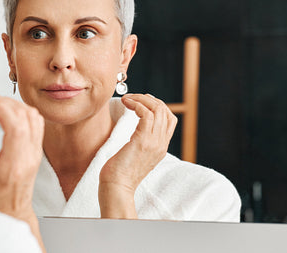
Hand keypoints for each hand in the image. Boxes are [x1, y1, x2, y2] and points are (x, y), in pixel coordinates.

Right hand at [0, 94, 44, 249]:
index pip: (15, 126)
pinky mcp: (36, 151)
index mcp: (13, 165)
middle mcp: (29, 157)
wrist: (11, 216)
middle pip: (25, 116)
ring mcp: (35, 153)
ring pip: (33, 116)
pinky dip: (22, 110)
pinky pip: (36, 122)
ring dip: (14, 103)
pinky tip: (7, 110)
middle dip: (3, 100)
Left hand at [98, 93, 176, 218]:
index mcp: (160, 148)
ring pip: (157, 109)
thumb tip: (134, 129)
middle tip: (133, 97)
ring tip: (127, 99)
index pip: (170, 120)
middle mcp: (161, 144)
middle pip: (166, 111)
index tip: (142, 102)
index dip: (158, 106)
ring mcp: (154, 142)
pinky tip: (126, 103)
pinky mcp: (142, 141)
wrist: (116, 187)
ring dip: (141, 99)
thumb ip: (140, 142)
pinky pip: (146, 114)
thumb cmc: (119, 173)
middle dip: (149, 99)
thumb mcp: (135, 155)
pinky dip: (136, 104)